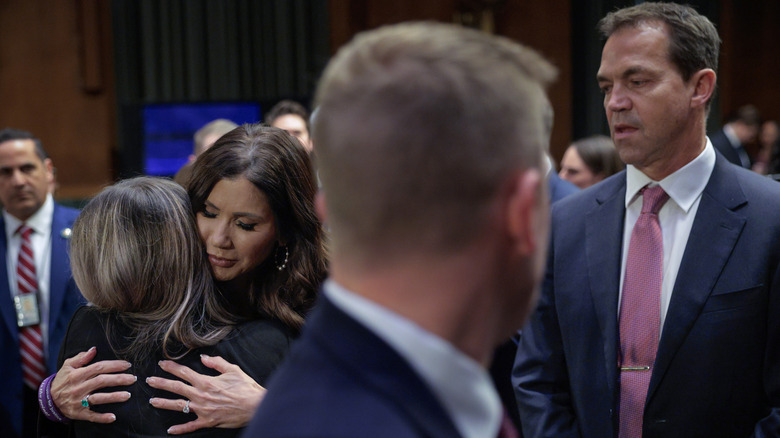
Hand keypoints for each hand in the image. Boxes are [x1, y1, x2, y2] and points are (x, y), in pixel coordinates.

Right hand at [51, 347, 135, 422]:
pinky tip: (113, 417)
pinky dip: (102, 417)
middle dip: (119, 379)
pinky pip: (91, 416)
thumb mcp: (67, 366)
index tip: (127, 365)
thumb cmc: (62, 380)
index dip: (114, 365)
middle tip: (133, 378)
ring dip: (113, 397)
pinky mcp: (79, 413)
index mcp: (77, 375)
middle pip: (101, 381)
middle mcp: (78, 387)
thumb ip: (81, 357)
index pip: (99, 367)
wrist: (48, 400)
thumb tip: (94, 349)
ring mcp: (79, 401)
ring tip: (128, 395)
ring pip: (98, 398)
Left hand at [147, 354, 265, 433]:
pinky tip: (170, 430)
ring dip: (164, 403)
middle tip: (149, 380)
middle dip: (161, 383)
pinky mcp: (208, 422)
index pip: (184, 372)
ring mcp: (203, 410)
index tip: (162, 363)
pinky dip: (180, 429)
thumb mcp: (233, 370)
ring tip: (152, 401)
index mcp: (207, 381)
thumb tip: (203, 358)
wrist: (255, 406)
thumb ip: (216, 363)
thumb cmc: (246, 387)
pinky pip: (191, 426)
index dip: (172, 367)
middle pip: (176, 388)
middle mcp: (201, 395)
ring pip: (179, 406)